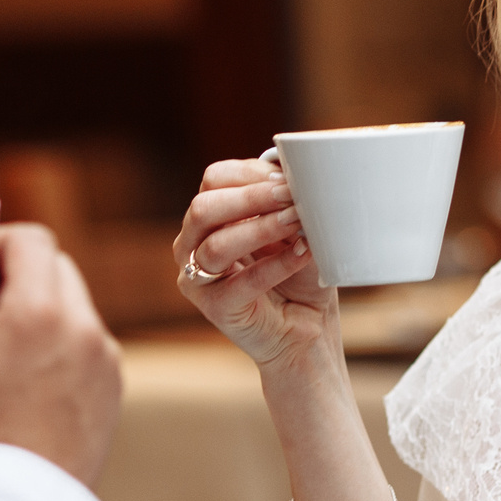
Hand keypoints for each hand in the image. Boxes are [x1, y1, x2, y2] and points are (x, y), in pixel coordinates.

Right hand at [0, 223, 124, 486]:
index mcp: (39, 310)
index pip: (32, 240)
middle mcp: (83, 324)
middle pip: (57, 267)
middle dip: (20, 274)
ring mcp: (105, 355)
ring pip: (74, 305)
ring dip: (42, 309)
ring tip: (4, 349)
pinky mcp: (114, 383)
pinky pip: (88, 341)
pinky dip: (62, 341)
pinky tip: (31, 378)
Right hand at [174, 156, 335, 368]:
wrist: (307, 327)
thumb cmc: (298, 272)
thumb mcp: (293, 227)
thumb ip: (286, 202)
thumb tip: (297, 173)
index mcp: (208, 217)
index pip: (214, 179)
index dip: (252, 174)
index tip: (289, 178)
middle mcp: (192, 245)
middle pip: (204, 208)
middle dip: (252, 197)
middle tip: (291, 197)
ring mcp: (198, 279)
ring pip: (217, 245)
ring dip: (263, 228)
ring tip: (298, 223)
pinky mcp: (215, 309)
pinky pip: (242, 282)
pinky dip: (277, 265)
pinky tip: (303, 253)